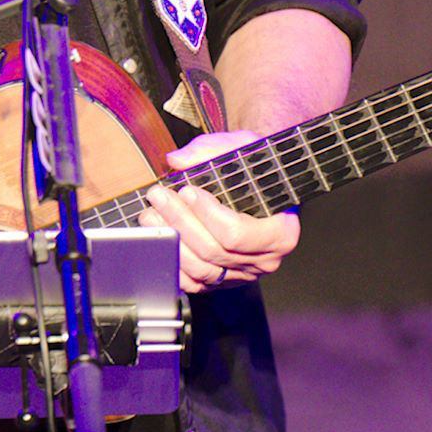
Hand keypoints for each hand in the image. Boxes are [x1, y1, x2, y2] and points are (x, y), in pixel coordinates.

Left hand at [138, 131, 300, 292]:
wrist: (262, 189)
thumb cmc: (257, 171)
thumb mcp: (245, 149)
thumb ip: (214, 149)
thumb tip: (178, 160)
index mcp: (280, 233)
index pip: (237, 234)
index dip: (207, 214)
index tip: (187, 191)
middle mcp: (264, 260)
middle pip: (214, 251)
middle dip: (180, 221)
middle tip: (159, 196)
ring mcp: (243, 274)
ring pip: (201, 269)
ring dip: (171, 241)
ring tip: (152, 215)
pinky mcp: (224, 281)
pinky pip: (194, 282)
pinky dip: (174, 262)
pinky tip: (160, 239)